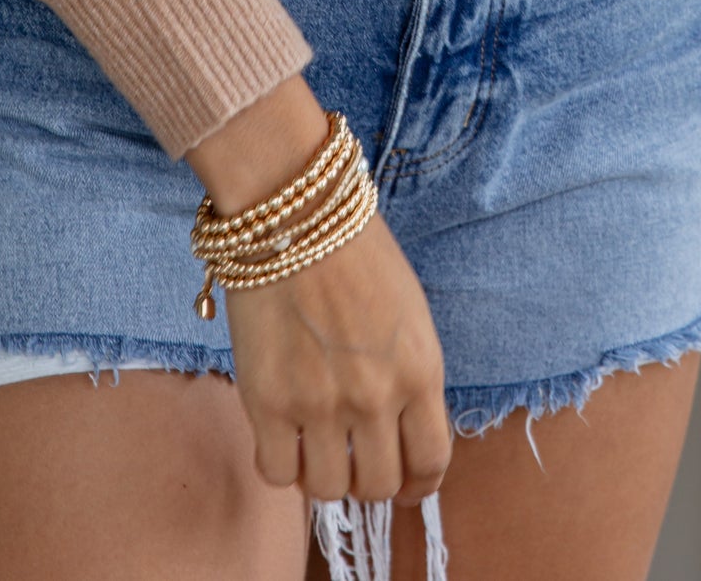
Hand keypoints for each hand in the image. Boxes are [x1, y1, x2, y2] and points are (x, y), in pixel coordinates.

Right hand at [187, 77, 450, 508]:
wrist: (294, 212)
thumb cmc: (353, 250)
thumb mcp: (408, 314)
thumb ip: (410, 376)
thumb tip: (399, 431)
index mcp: (421, 370)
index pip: (432, 464)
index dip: (419, 483)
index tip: (405, 478)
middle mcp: (377, 397)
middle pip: (381, 487)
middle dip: (370, 477)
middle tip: (354, 456)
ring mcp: (321, 404)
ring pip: (330, 489)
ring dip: (325, 474)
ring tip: (316, 444)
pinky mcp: (268, 403)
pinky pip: (278, 473)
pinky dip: (283, 465)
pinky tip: (284, 436)